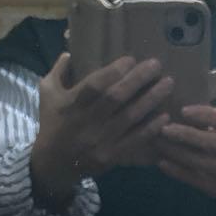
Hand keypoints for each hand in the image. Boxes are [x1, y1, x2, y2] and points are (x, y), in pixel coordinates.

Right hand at [31, 53, 173, 207]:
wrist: (54, 164)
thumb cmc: (53, 123)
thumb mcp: (47, 94)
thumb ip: (59, 71)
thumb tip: (71, 51)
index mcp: (71, 104)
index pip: (94, 85)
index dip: (113, 72)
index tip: (131, 60)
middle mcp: (87, 122)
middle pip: (116, 98)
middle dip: (138, 80)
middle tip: (156, 65)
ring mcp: (100, 141)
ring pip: (129, 118)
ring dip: (150, 100)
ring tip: (167, 84)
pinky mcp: (111, 156)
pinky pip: (134, 141)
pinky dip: (150, 129)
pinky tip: (164, 117)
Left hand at [157, 105, 215, 215]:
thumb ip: (213, 117)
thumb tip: (181, 98)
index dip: (204, 114)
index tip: (183, 110)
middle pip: (210, 142)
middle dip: (185, 135)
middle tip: (164, 128)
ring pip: (199, 162)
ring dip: (176, 152)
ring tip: (158, 143)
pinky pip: (194, 179)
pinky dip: (177, 171)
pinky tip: (161, 163)